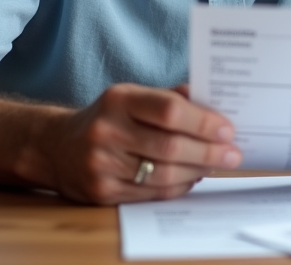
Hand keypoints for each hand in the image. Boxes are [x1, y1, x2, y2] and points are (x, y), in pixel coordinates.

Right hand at [33, 83, 241, 203]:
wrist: (56, 147)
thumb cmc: (109, 117)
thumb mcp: (133, 97)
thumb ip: (171, 99)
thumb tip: (215, 106)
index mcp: (119, 100)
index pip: (169, 111)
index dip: (204, 122)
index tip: (228, 129)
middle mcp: (107, 132)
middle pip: (170, 147)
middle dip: (208, 152)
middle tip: (233, 154)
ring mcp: (101, 165)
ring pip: (163, 174)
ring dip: (198, 171)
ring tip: (217, 165)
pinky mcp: (102, 192)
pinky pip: (151, 193)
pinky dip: (178, 186)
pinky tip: (193, 177)